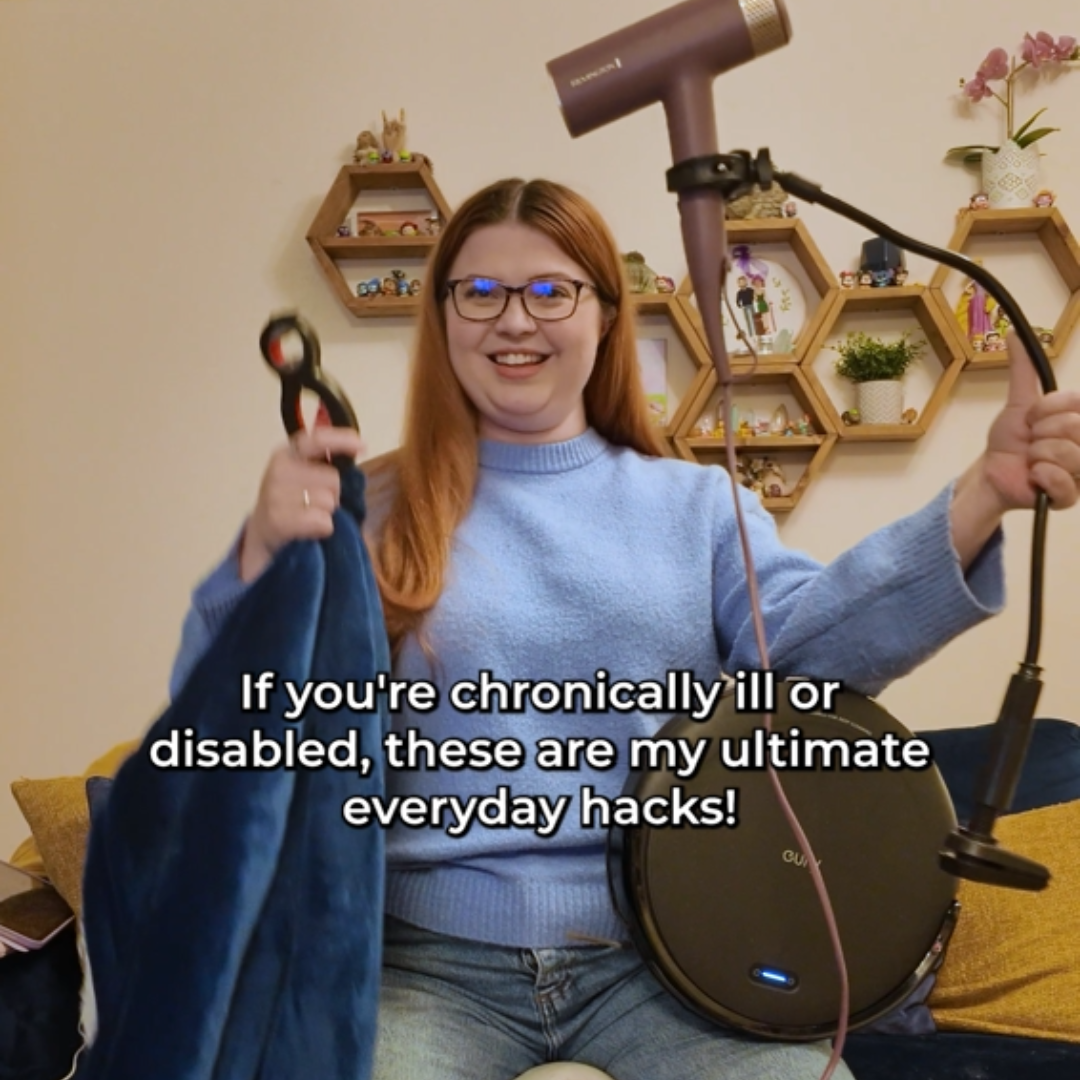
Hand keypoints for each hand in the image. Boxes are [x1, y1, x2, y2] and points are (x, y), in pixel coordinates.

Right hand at [239, 425, 364, 581]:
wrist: (262, 533)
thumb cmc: (290, 501)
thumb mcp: (301, 474)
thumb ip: (324, 461)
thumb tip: (358, 448)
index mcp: (287, 453)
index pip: (318, 439)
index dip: (342, 440)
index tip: (362, 446)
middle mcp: (279, 469)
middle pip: (333, 478)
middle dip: (333, 493)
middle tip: (314, 502)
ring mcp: (276, 494)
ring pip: (329, 502)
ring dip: (326, 513)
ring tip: (307, 515)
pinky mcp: (279, 520)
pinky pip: (323, 522)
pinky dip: (322, 529)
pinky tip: (307, 528)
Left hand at [980, 332, 1079, 511]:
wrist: (993, 472)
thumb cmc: (1012, 439)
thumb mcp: (1018, 404)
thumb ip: (1023, 371)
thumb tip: (1013, 333)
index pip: (1074, 404)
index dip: (1046, 410)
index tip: (1032, 418)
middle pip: (1073, 427)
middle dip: (1040, 433)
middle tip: (1031, 442)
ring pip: (1068, 453)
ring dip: (1037, 455)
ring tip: (1032, 460)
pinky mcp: (1070, 496)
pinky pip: (1063, 481)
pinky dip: (1041, 476)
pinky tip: (1035, 476)